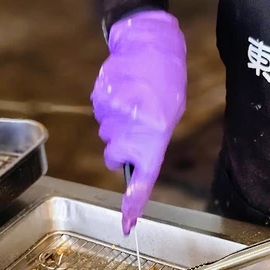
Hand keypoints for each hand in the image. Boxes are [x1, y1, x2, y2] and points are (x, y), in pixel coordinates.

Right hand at [91, 10, 185, 233]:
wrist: (149, 44)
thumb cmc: (165, 83)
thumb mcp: (170, 117)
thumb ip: (151, 144)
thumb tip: (132, 163)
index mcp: (154, 138)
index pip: (142, 180)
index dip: (133, 205)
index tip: (127, 224)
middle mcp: (131, 131)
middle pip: (114, 157)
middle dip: (121, 149)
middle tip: (137, 126)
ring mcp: (112, 116)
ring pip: (106, 135)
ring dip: (117, 126)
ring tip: (133, 102)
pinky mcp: (99, 101)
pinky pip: (100, 116)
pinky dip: (109, 109)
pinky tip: (122, 92)